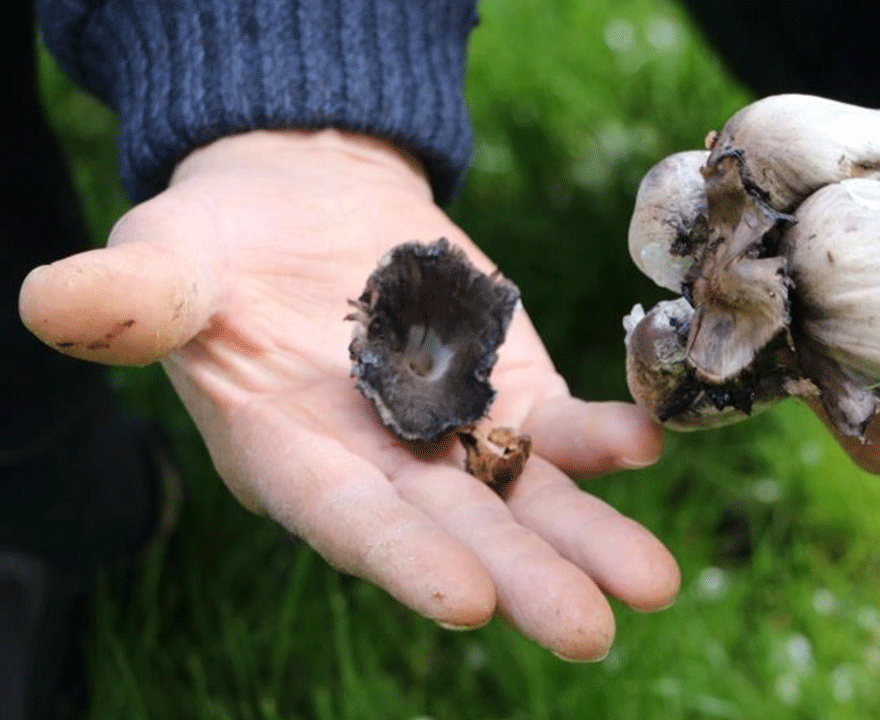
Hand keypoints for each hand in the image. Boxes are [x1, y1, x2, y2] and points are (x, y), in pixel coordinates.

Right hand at [19, 130, 678, 659]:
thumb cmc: (219, 251)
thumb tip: (58, 302)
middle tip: (590, 631)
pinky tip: (648, 443)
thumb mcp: (168, 264)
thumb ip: (135, 296)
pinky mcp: (510, 391)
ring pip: (527, 498)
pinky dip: (604, 438)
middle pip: (456, 532)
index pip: (348, 522)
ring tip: (652, 584)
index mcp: (291, 460)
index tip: (464, 603)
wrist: (305, 208)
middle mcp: (382, 470)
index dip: (402, 561)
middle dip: (522, 580)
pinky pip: (561, 426)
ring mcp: (456, 436)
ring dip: (588, 538)